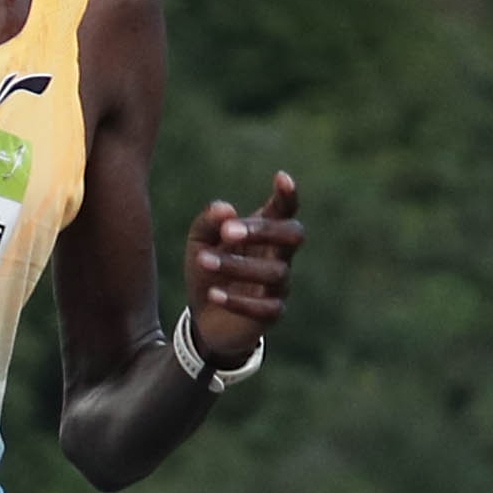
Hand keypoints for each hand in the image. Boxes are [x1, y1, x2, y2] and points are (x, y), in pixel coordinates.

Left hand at [184, 172, 302, 369]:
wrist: (204, 315)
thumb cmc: (209, 268)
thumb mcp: (200, 242)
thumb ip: (209, 222)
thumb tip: (224, 208)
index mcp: (266, 231)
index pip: (285, 210)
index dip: (288, 195)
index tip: (282, 177)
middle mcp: (280, 255)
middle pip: (292, 236)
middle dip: (263, 231)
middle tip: (228, 231)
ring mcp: (280, 285)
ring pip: (275, 272)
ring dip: (237, 265)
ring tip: (203, 262)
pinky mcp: (272, 313)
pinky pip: (265, 307)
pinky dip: (239, 300)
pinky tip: (214, 294)